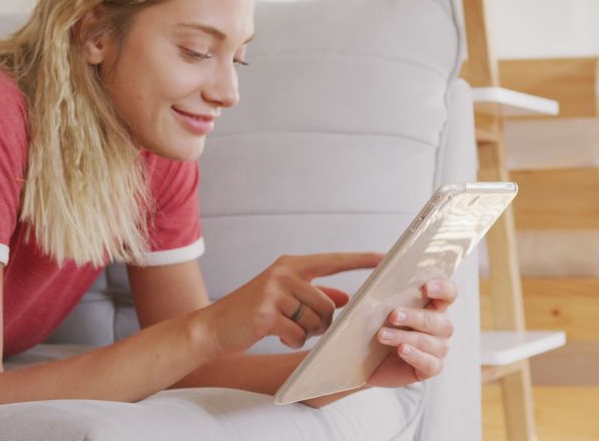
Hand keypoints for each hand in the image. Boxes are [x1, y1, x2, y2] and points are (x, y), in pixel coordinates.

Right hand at [195, 252, 383, 358]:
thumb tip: (345, 298)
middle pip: (327, 304)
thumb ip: (315, 295)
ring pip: (315, 320)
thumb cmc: (253, 313)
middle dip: (321, 323)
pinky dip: (291, 341)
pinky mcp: (266, 313)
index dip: (360, 260)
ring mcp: (273, 291)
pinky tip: (276, 335)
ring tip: (285, 329)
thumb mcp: (285, 298)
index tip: (384, 257)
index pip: (333, 261)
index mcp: (291, 265)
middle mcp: (283, 273)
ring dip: (306, 333)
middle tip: (301, 327)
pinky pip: (297, 334)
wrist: (213, 327)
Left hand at [366, 278, 457, 387]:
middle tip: (393, 315)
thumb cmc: (376, 328)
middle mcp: (440, 327)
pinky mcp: (431, 368)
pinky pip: (429, 363)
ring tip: (382, 335)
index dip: (442, 288)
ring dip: (404, 337)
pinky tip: (401, 350)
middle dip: (415, 317)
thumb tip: (372, 276)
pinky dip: (414, 355)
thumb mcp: (377, 308)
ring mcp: (438, 348)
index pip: (449, 293)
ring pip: (429, 342)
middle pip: (439, 320)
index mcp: (433, 306)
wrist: (366, 361)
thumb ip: (382, 294)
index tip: (425, 287)